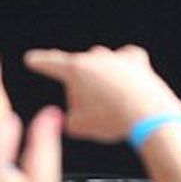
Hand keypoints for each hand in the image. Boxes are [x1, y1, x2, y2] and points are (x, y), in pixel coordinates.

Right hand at [23, 46, 180, 143]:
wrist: (148, 114)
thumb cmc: (111, 119)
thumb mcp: (76, 125)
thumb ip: (70, 114)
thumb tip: (79, 108)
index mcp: (76, 70)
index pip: (51, 64)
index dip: (40, 62)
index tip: (31, 58)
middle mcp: (97, 57)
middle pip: (81, 72)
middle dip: (83, 89)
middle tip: (94, 111)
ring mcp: (118, 56)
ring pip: (102, 67)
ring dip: (103, 82)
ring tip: (112, 105)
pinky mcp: (137, 60)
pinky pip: (124, 64)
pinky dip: (124, 75)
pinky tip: (127, 86)